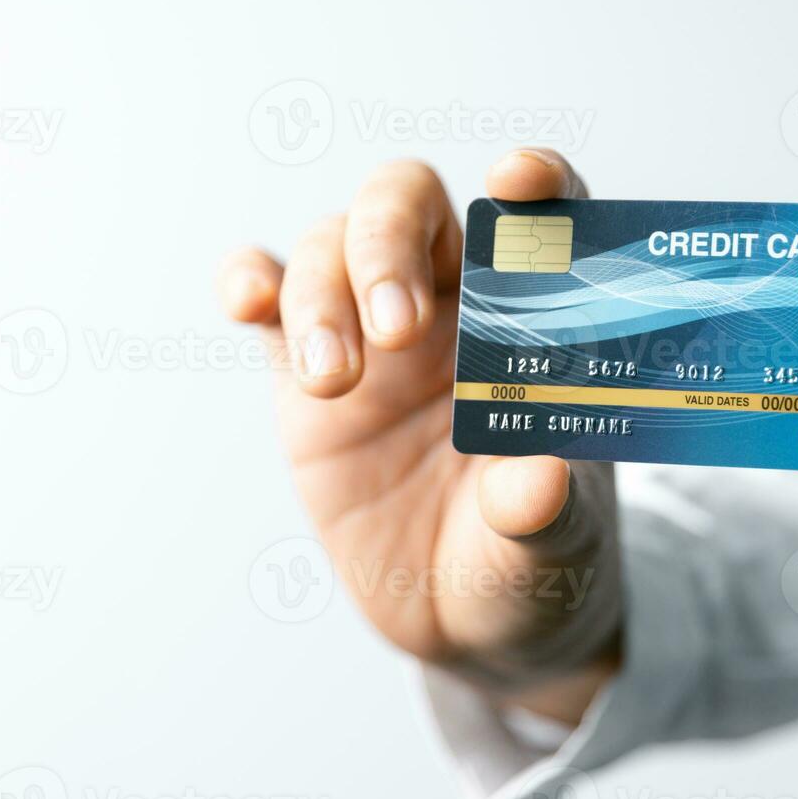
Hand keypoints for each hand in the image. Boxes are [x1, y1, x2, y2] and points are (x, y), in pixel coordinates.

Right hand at [219, 149, 621, 723]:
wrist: (463, 617)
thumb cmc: (531, 562)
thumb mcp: (552, 552)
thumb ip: (545, 515)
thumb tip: (537, 484)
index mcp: (532, 322)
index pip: (541, 220)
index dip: (535, 184)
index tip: (515, 182)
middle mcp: (450, 304)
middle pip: (407, 205)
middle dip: (389, 242)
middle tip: (395, 328)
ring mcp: (369, 331)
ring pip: (327, 249)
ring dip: (321, 298)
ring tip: (332, 385)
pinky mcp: (303, 371)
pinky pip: (267, 300)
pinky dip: (249, 281)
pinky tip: (244, 300)